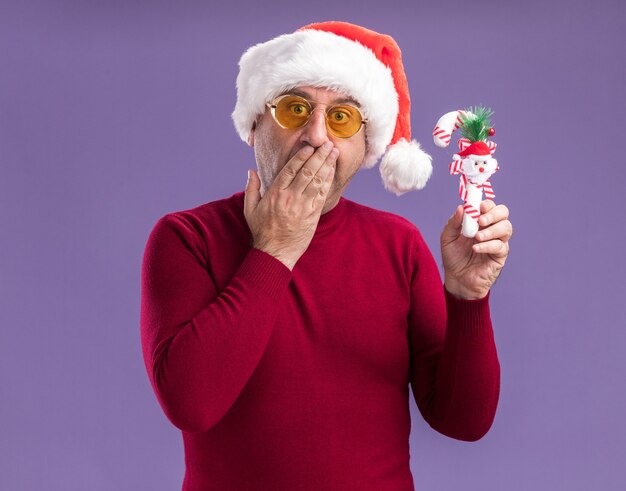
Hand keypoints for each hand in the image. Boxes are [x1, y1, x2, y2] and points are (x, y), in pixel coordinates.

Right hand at [244, 142, 338, 269]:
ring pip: (317, 181)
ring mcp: (303, 206)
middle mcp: (290, 198)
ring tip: (334, 152)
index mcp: (275, 194)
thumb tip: (251, 171)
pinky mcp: (312, 215)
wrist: (275, 252)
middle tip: (328, 144)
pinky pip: (322, 194)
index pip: (290, 169)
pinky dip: (328, 181)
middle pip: (307, 172)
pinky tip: (332, 171)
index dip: (301, 156)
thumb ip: (251, 188)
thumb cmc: (262, 231)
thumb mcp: (250, 209)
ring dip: (327, 165)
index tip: (309, 146)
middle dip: (319, 156)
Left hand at [440, 200, 511, 299]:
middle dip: (493, 214)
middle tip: (481, 220)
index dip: (487, 203)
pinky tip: (475, 249)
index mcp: (479, 222)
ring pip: (506, 228)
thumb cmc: (453, 257)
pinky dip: (488, 245)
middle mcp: (491, 229)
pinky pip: (500, 246)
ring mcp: (498, 241)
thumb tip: (461, 207)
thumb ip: (453, 223)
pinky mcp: (500, 255)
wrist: (457, 279)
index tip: (479, 206)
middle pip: (503, 213)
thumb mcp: (447, 238)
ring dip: (492, 230)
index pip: (489, 206)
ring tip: (477, 237)